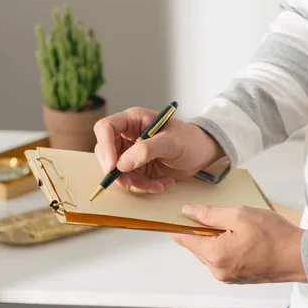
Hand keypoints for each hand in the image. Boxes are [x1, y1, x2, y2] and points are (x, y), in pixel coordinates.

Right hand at [94, 106, 224, 193]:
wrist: (203, 153)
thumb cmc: (190, 139)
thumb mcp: (171, 142)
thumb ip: (146, 150)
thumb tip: (122, 164)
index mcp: (133, 120)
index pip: (106, 128)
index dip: (105, 146)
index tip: (113, 166)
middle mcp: (128, 135)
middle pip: (107, 153)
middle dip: (118, 172)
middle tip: (131, 183)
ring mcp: (132, 153)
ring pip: (118, 172)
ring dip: (135, 183)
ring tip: (157, 185)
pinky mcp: (138, 168)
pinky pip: (132, 181)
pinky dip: (145, 187)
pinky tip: (163, 183)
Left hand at [172, 205, 306, 283]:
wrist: (300, 256)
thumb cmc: (273, 235)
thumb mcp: (239, 215)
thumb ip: (210, 214)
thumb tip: (188, 211)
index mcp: (215, 255)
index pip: (184, 239)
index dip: (176, 225)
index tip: (170, 215)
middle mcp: (218, 270)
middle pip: (196, 246)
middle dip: (197, 230)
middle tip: (205, 212)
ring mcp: (228, 276)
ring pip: (209, 252)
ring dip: (212, 238)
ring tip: (228, 222)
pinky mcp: (238, 277)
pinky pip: (221, 259)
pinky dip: (222, 246)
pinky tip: (236, 235)